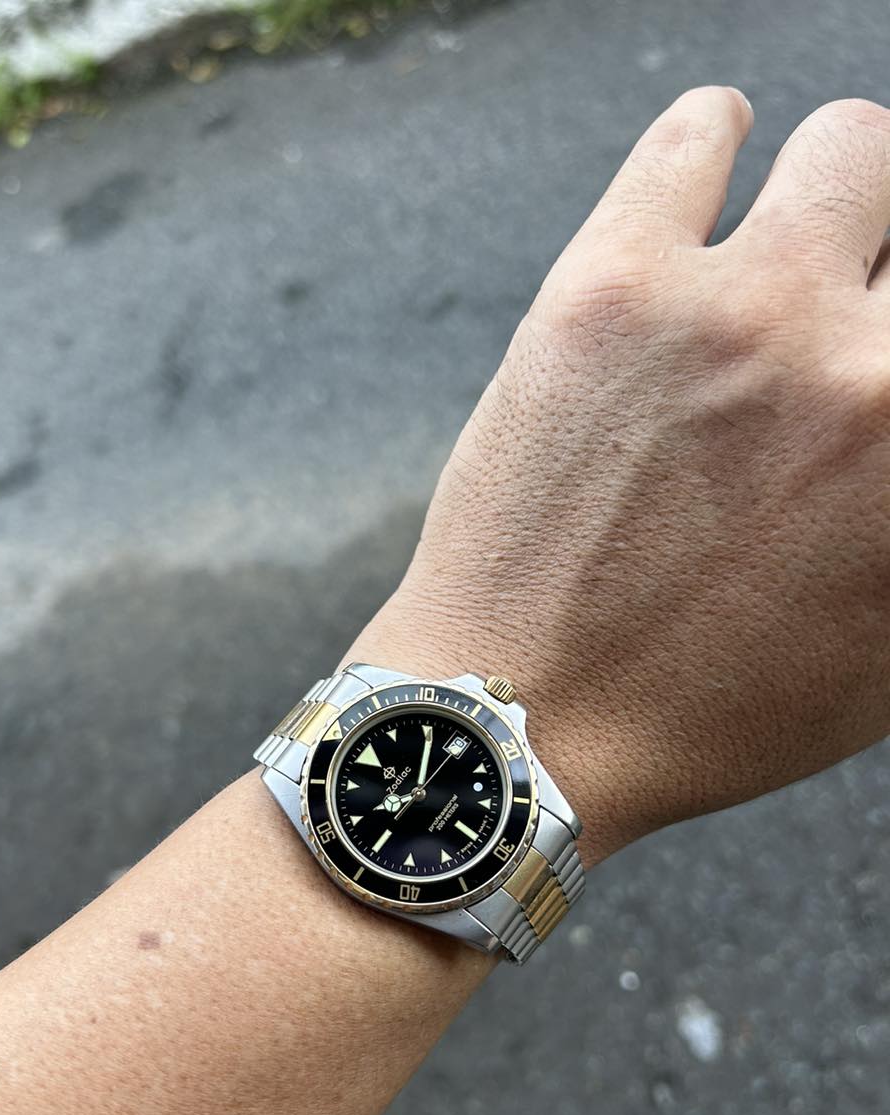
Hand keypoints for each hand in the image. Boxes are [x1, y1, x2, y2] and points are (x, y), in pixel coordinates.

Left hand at [353, 89, 889, 865]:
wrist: (524, 721)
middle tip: (846, 313)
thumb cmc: (708, 711)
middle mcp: (867, 372)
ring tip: (791, 243)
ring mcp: (737, 310)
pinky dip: (714, 141)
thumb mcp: (887, 648)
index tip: (879, 345)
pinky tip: (708, 176)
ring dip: (835, 195)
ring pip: (851, 147)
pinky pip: (699, 131)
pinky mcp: (612, 283)